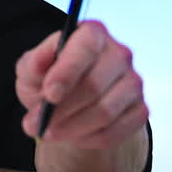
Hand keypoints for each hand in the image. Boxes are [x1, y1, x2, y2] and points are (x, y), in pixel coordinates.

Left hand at [16, 20, 147, 149]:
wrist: (68, 101)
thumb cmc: (48, 77)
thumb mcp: (31, 67)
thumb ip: (34, 63)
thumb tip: (39, 61)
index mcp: (92, 33)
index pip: (85, 47)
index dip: (67, 73)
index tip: (49, 95)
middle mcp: (119, 53)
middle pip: (94, 85)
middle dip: (62, 110)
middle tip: (35, 125)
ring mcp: (133, 82)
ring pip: (105, 112)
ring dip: (72, 128)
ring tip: (48, 133)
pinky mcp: (140, 109)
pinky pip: (116, 131)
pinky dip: (89, 139)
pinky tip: (71, 137)